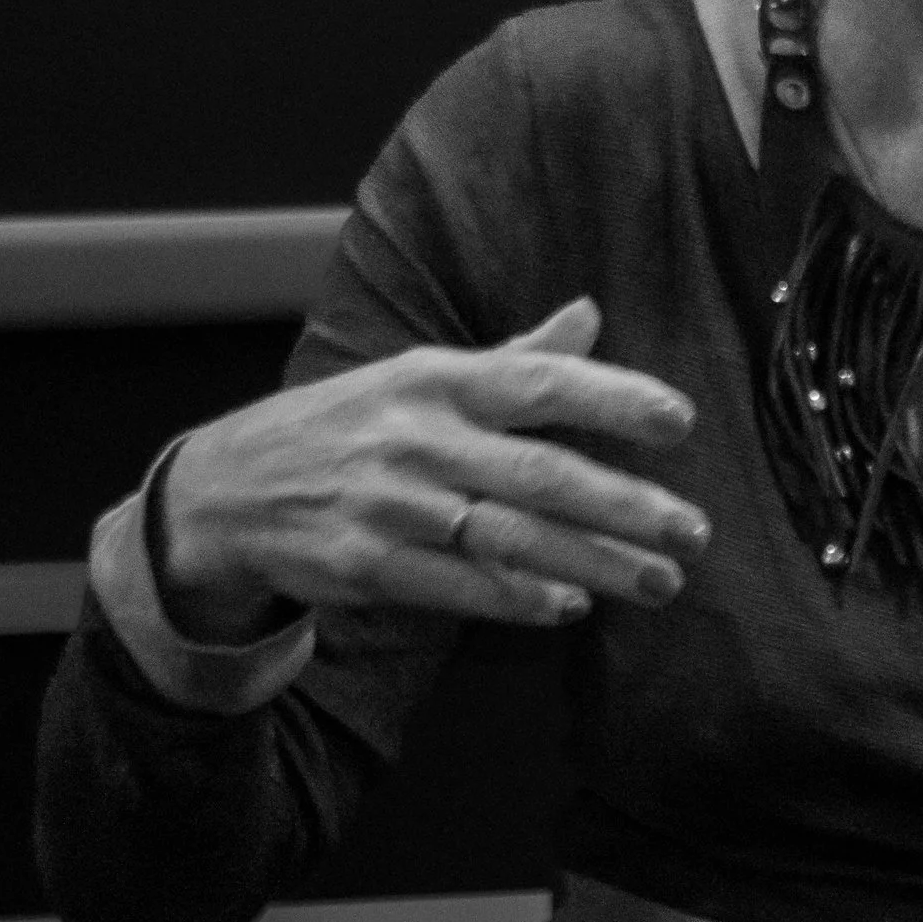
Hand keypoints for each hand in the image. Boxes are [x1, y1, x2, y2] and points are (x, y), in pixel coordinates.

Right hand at [157, 298, 706, 636]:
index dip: (613, 398)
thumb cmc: (348, 427)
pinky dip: (517, 597)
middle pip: (540, 474)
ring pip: (510, 537)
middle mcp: (417, 438)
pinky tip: (570, 607)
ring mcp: (389, 504)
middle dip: (626, 506)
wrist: (228, 489)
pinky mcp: (365, 564)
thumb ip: (513, 357)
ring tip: (661, 581)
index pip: (538, 382)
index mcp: (437, 381)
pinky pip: (457, 586)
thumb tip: (591, 314)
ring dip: (594, 563)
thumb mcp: (419, 377)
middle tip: (694, 531)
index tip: (681, 422)